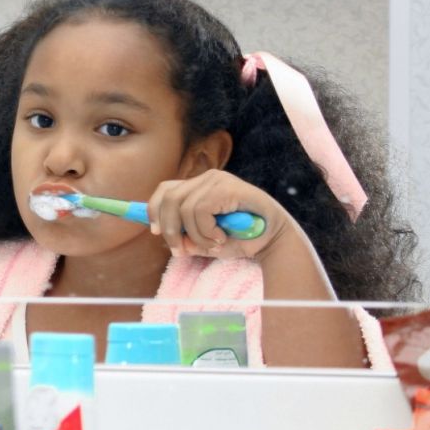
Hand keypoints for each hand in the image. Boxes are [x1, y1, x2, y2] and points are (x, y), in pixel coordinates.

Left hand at [146, 169, 291, 259]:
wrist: (275, 240)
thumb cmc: (241, 239)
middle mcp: (207, 178)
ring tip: (213, 244)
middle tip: (180, 251)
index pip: (166, 189)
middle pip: (169, 198)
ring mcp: (217, 180)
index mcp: (200, 187)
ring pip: (184, 208)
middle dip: (170, 229)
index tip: (155, 230)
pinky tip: (221, 238)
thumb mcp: (207, 240)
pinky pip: (199, 211)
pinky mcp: (226, 188)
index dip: (154, 209)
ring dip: (195, 235)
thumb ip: (188, 238)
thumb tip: (169, 239)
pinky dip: (206, 231)